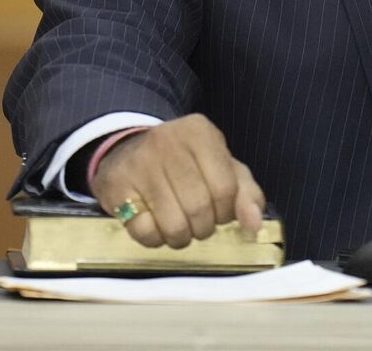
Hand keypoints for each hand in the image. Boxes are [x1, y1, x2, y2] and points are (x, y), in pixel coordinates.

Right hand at [89, 114, 265, 248]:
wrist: (127, 149)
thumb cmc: (184, 162)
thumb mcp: (220, 166)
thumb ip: (245, 193)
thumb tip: (254, 224)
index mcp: (199, 132)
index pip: (226, 188)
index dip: (226, 211)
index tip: (219, 211)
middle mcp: (167, 142)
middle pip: (200, 208)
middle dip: (204, 227)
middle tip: (198, 222)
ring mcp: (139, 164)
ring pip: (174, 225)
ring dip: (181, 237)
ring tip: (179, 226)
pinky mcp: (116, 186)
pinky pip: (145, 232)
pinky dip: (155, 239)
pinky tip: (155, 225)